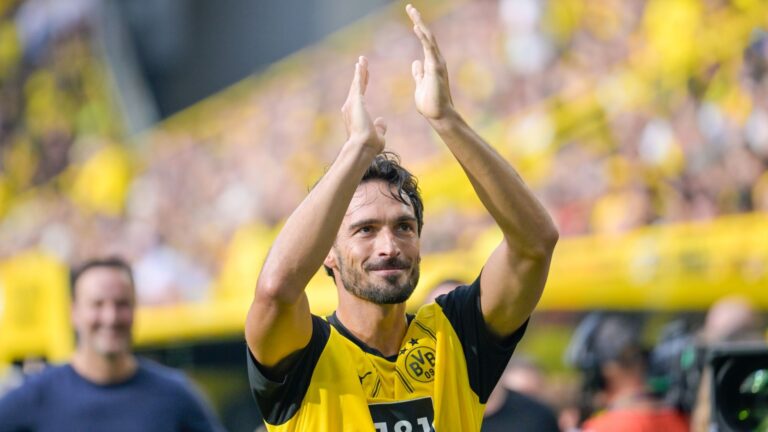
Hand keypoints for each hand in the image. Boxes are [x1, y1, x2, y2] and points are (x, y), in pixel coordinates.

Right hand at [341, 56, 386, 152]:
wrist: (362, 147)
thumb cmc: (369, 146)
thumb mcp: (378, 135)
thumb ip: (380, 127)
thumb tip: (382, 121)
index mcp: (356, 115)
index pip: (360, 96)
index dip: (363, 85)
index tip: (365, 76)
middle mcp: (350, 108)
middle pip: (356, 87)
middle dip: (359, 75)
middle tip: (361, 63)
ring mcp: (351, 104)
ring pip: (357, 83)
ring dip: (360, 71)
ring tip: (362, 60)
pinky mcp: (355, 101)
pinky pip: (358, 83)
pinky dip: (359, 73)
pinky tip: (361, 64)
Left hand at [407, 4, 453, 120]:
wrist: (439, 116)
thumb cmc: (430, 104)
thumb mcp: (421, 84)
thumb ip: (419, 73)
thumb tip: (416, 63)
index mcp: (431, 64)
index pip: (424, 42)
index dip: (418, 28)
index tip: (411, 18)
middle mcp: (436, 60)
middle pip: (427, 35)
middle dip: (418, 20)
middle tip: (409, 7)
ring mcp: (437, 63)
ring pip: (428, 38)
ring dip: (419, 23)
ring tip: (411, 11)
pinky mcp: (436, 67)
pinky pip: (429, 48)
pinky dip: (423, 36)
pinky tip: (416, 26)